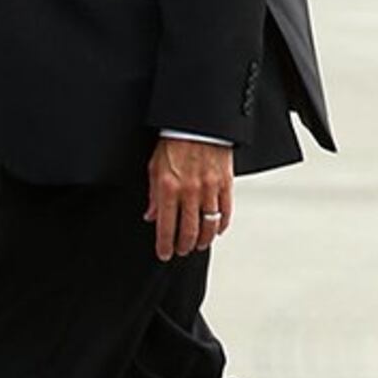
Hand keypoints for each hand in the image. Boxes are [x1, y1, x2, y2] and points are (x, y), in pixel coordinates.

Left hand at [146, 136, 233, 259]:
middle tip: (182, 251)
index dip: (165, 244)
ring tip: (199, 245)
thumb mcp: (154, 167)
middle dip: (184, 245)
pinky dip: (221, 224)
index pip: (166, 226)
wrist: (197, 124)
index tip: (165, 253)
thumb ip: (153, 195)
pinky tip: (217, 230)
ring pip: (209, 224)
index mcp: (168, 188)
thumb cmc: (175, 141)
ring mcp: (209, 188)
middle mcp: (189, 191)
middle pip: (189, 230)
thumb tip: (152, 215)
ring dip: (204, 239)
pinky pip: (226, 210)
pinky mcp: (225, 183)